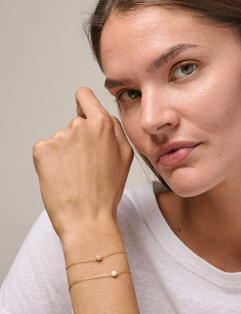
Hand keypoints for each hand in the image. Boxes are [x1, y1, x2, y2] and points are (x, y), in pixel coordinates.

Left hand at [33, 87, 132, 240]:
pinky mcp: (42, 150)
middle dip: (80, 138)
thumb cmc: (107, 191)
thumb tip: (104, 117)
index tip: (83, 112)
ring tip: (75, 175)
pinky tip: (62, 176)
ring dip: (66, 153)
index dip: (84, 104)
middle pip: (76, 122)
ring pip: (62, 139)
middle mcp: (79, 126)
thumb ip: (116, 130)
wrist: (87, 218)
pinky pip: (46, 149)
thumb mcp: (126, 157)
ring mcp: (59, 137)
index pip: (85, 95)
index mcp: (102, 125)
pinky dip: (51, 161)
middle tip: (87, 164)